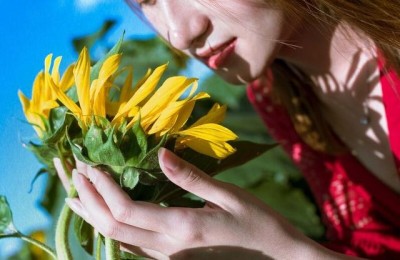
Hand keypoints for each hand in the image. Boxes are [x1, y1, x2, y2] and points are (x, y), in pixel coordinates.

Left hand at [57, 148, 340, 258]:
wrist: (276, 258)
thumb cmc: (257, 222)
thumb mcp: (227, 194)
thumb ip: (190, 177)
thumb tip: (160, 154)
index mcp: (182, 228)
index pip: (126, 209)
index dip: (102, 187)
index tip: (89, 164)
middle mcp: (169, 247)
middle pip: (113, 226)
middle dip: (89, 199)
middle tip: (74, 172)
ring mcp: (169, 258)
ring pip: (117, 239)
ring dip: (94, 215)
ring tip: (77, 193)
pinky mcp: (172, 259)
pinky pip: (132, 246)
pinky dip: (112, 228)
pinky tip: (105, 215)